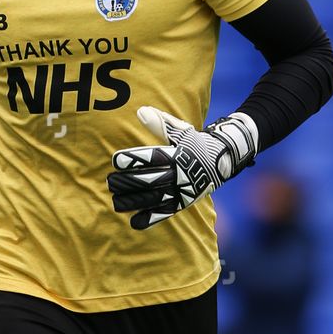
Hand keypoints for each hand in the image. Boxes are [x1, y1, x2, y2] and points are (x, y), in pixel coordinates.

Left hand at [107, 105, 257, 229]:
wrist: (222, 161)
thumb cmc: (195, 143)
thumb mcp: (181, 131)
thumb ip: (160, 123)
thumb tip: (140, 111)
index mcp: (177, 154)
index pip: (152, 157)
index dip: (134, 159)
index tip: (116, 160)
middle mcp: (179, 173)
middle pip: (150, 179)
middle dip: (128, 182)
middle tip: (110, 182)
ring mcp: (182, 190)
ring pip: (155, 198)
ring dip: (134, 201)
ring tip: (116, 201)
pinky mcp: (183, 202)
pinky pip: (166, 212)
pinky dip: (151, 218)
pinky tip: (134, 221)